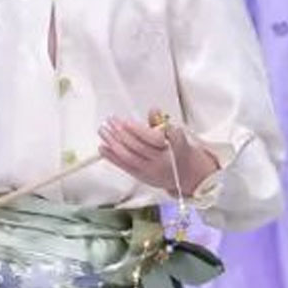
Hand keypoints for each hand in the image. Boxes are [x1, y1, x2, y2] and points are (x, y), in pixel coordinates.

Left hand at [98, 111, 217, 195]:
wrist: (185, 174)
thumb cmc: (178, 150)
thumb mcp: (176, 133)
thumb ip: (162, 122)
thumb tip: (153, 110)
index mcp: (173, 147)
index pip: (153, 138)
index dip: (137, 130)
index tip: (124, 121)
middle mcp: (161, 160)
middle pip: (137, 147)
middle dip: (121, 133)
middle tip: (110, 122)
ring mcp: (150, 170)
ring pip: (128, 156)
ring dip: (113, 143)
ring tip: (103, 131)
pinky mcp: (141, 177)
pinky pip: (124, 166)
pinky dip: (112, 157)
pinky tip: (103, 147)